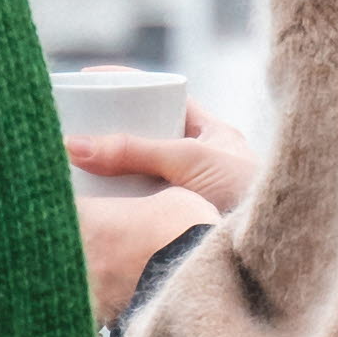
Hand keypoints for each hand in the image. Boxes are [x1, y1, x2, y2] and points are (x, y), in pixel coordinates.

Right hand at [70, 103, 262, 332]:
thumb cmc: (245, 196)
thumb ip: (134, 151)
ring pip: (138, 177)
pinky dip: (116, 211)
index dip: (127, 86)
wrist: (272, 256)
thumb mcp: (188, 161)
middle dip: (108, 134)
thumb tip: (74, 144)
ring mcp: (189, 197)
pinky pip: (140, 213)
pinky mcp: (178, 230)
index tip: (89, 80)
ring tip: (65, 165)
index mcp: (211, 134)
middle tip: (67, 127)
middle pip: (143, 139)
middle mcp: (200, 163)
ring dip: (107, 175)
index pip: (161, 98)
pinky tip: (88, 210)